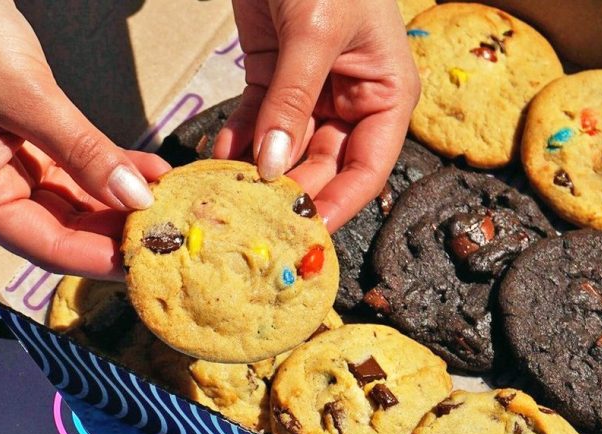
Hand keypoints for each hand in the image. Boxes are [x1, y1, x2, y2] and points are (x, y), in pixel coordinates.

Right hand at [0, 0, 169, 278]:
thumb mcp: (31, 98)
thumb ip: (85, 151)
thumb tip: (136, 198)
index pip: (47, 247)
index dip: (101, 258)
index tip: (149, 259)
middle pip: (64, 231)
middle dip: (117, 231)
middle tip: (170, 230)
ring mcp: (11, 173)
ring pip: (77, 205)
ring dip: (122, 201)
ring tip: (170, 199)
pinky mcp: (30, 150)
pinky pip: (78, 173)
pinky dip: (112, 171)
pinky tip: (152, 171)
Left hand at [214, 0, 418, 231]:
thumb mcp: (315, 33)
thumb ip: (293, 103)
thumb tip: (272, 167)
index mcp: (385, 93)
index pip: (367, 167)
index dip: (340, 204)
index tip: (306, 233)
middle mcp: (351, 99)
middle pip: (322, 165)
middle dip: (289, 190)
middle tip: (253, 218)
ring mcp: (310, 91)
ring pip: (285, 148)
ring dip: (257, 171)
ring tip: (227, 194)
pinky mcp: (272, 76)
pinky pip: (256, 121)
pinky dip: (236, 139)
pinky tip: (216, 157)